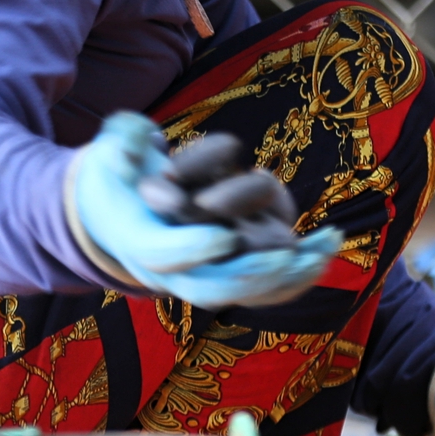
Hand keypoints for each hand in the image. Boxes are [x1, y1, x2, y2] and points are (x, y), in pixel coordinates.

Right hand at [67, 113, 339, 307]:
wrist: (115, 210)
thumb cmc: (117, 174)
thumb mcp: (111, 148)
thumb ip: (121, 140)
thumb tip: (132, 152)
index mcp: (136, 239)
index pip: (163, 255)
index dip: (194, 248)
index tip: (227, 235)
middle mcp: (165, 272)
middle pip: (208, 289)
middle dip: (251, 275)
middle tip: (289, 255)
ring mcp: (194, 279)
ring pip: (241, 295)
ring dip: (285, 279)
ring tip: (323, 251)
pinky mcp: (219, 278)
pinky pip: (259, 290)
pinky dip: (293, 278)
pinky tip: (323, 254)